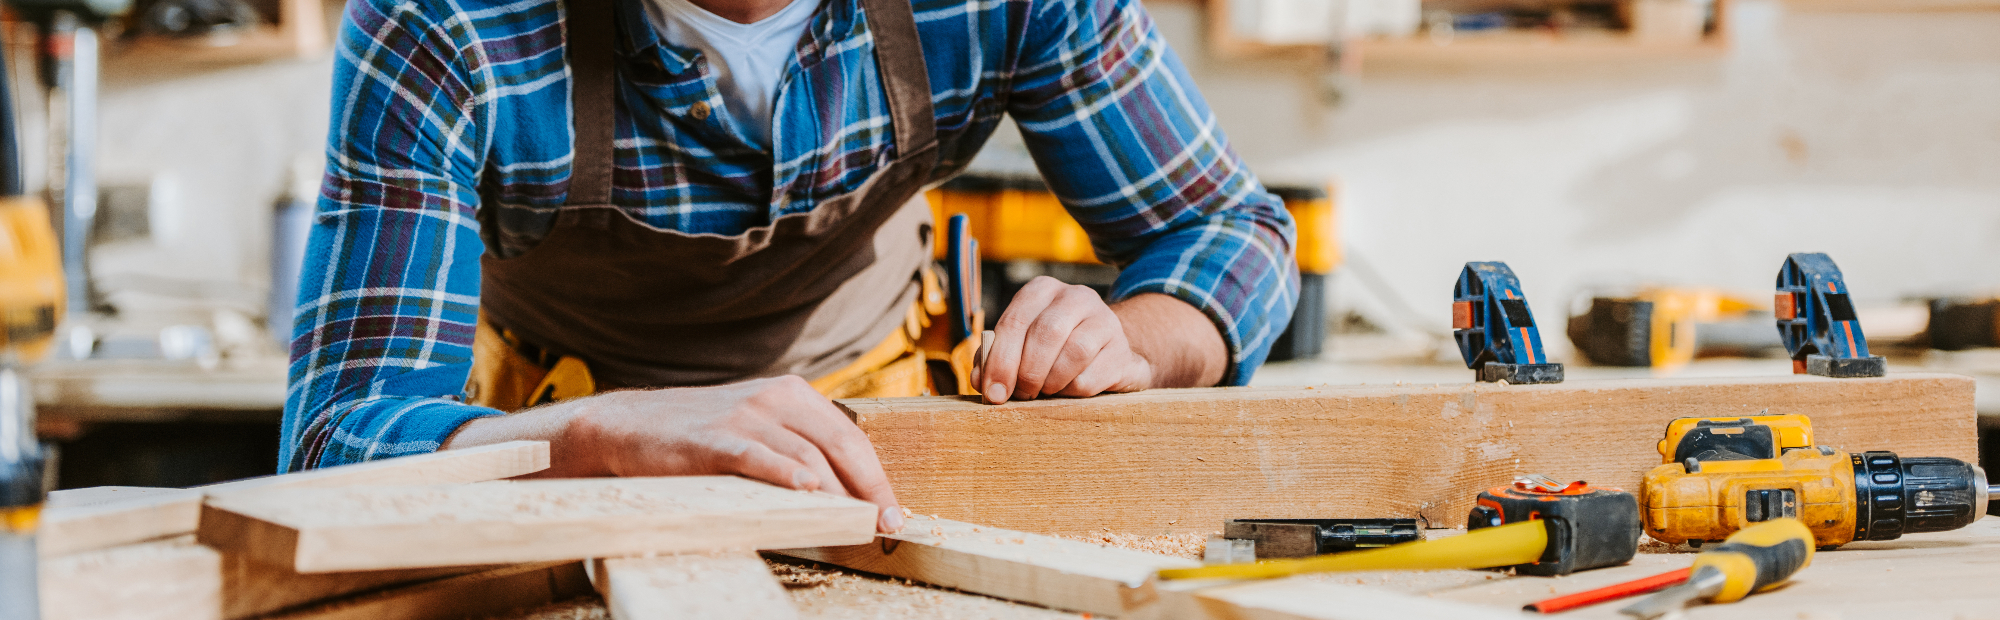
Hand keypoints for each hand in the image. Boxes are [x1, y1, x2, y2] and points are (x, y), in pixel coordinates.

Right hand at [444, 376, 904, 532]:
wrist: (628, 427)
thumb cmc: (699, 438)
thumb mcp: (757, 430)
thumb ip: (798, 448)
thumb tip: (844, 492)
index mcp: (792, 394)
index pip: (850, 437)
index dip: (877, 476)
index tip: (894, 513)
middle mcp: (774, 397)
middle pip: (840, 443)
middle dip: (870, 487)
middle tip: (887, 524)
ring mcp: (743, 415)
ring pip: (806, 453)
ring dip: (838, 491)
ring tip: (858, 521)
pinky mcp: (713, 438)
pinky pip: (757, 455)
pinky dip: (784, 472)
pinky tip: (807, 489)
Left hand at [978, 276, 1153, 402]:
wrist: (1105, 357)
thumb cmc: (1052, 351)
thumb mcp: (1020, 347)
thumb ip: (995, 359)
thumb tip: (980, 380)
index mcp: (1042, 291)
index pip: (1015, 321)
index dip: (1000, 361)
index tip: (993, 393)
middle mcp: (1076, 297)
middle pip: (1047, 333)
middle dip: (1028, 371)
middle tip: (1022, 395)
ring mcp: (1105, 320)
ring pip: (1074, 353)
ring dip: (1052, 381)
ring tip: (1045, 391)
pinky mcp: (1122, 350)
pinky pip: (1092, 376)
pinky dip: (1073, 391)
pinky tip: (1068, 390)